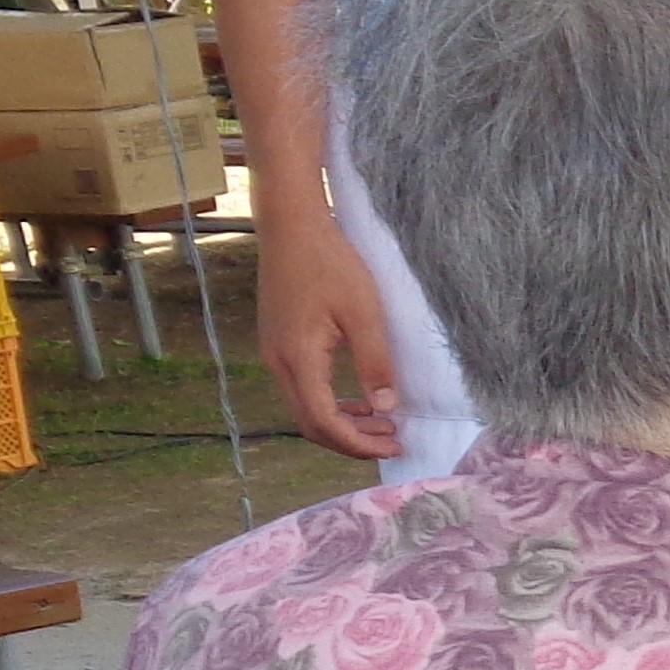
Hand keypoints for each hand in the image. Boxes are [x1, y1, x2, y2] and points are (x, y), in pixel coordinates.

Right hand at [256, 212, 405, 460]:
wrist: (292, 225)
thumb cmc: (329, 261)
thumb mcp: (363, 312)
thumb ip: (375, 362)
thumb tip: (386, 407)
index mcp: (298, 358)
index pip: (324, 421)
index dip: (359, 442)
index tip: (395, 443)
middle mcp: (278, 362)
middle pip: (311, 424)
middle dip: (352, 440)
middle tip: (393, 440)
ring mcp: (274, 353)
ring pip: (305, 409)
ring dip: (342, 424)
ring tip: (382, 423)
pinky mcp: (278, 343)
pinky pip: (302, 389)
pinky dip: (331, 403)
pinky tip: (359, 400)